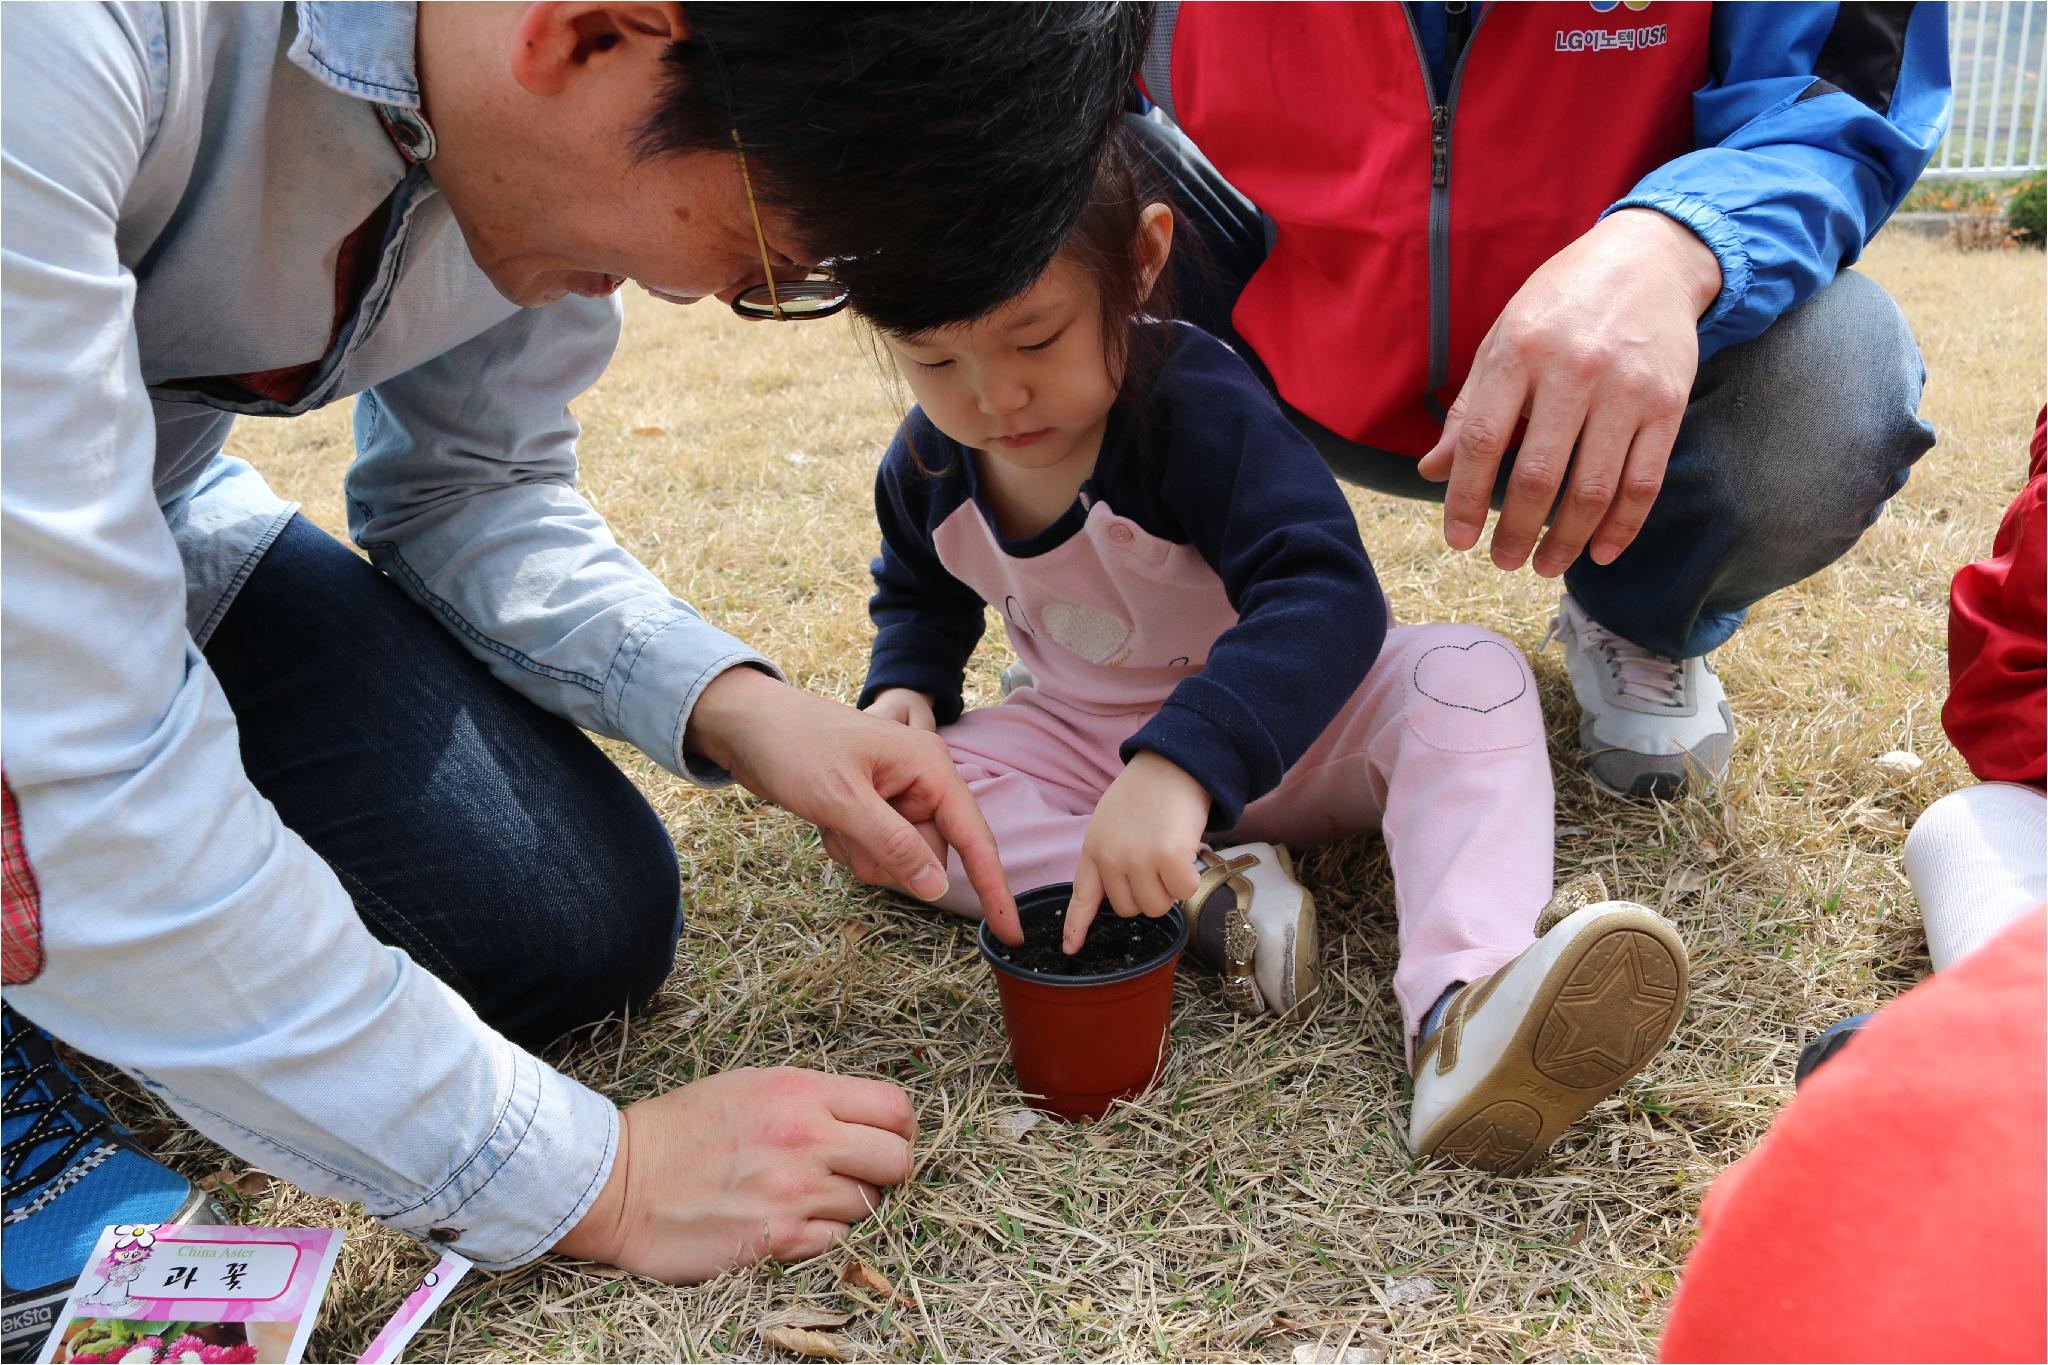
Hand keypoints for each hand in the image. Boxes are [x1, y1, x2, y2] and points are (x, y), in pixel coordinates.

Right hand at [554, 1067, 915, 1281]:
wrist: (620, 1181)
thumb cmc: (681, 1130)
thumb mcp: (750, 1086)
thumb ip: (811, 1097)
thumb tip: (862, 1117)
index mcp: (800, 1092)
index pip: (894, 1108)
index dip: (898, 1128)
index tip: (883, 1139)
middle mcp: (806, 1138)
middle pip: (898, 1160)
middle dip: (887, 1170)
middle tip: (858, 1175)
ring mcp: (796, 1192)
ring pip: (870, 1205)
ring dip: (848, 1205)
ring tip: (808, 1198)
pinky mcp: (780, 1239)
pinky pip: (837, 1241)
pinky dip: (822, 1236)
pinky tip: (788, 1223)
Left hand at [686, 667, 1019, 942]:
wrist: (748, 725)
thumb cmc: (795, 748)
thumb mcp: (843, 800)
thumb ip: (894, 845)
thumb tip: (937, 888)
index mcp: (930, 767)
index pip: (974, 836)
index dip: (994, 887)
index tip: (1011, 933)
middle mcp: (921, 781)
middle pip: (930, 855)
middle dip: (887, 859)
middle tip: (845, 831)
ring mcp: (896, 795)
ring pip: (900, 858)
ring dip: (862, 853)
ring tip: (830, 820)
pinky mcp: (872, 808)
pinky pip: (875, 849)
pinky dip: (848, 845)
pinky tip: (824, 820)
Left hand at [1062, 752, 1210, 951]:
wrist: (1173, 763)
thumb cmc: (1147, 793)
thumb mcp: (1111, 822)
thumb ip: (1110, 856)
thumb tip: (1122, 893)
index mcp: (1093, 849)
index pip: (1082, 897)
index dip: (1077, 927)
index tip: (1070, 950)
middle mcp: (1111, 857)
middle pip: (1130, 910)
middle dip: (1149, 893)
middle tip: (1158, 861)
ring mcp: (1138, 858)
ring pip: (1157, 907)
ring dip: (1171, 888)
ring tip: (1171, 852)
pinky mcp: (1168, 857)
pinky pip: (1184, 893)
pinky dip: (1191, 879)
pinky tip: (1187, 851)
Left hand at [1416, 208, 1721, 575]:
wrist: (1649, 259)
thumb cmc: (1561, 305)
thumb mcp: (1503, 339)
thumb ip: (1470, 408)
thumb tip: (1432, 471)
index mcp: (1519, 351)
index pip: (1481, 441)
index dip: (1465, 499)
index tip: (1458, 540)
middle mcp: (1573, 370)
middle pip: (1538, 475)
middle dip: (1517, 532)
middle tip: (1504, 562)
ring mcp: (1626, 389)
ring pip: (1593, 489)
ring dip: (1566, 540)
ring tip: (1545, 565)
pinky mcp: (1669, 404)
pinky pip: (1644, 481)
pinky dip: (1622, 527)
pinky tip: (1601, 552)